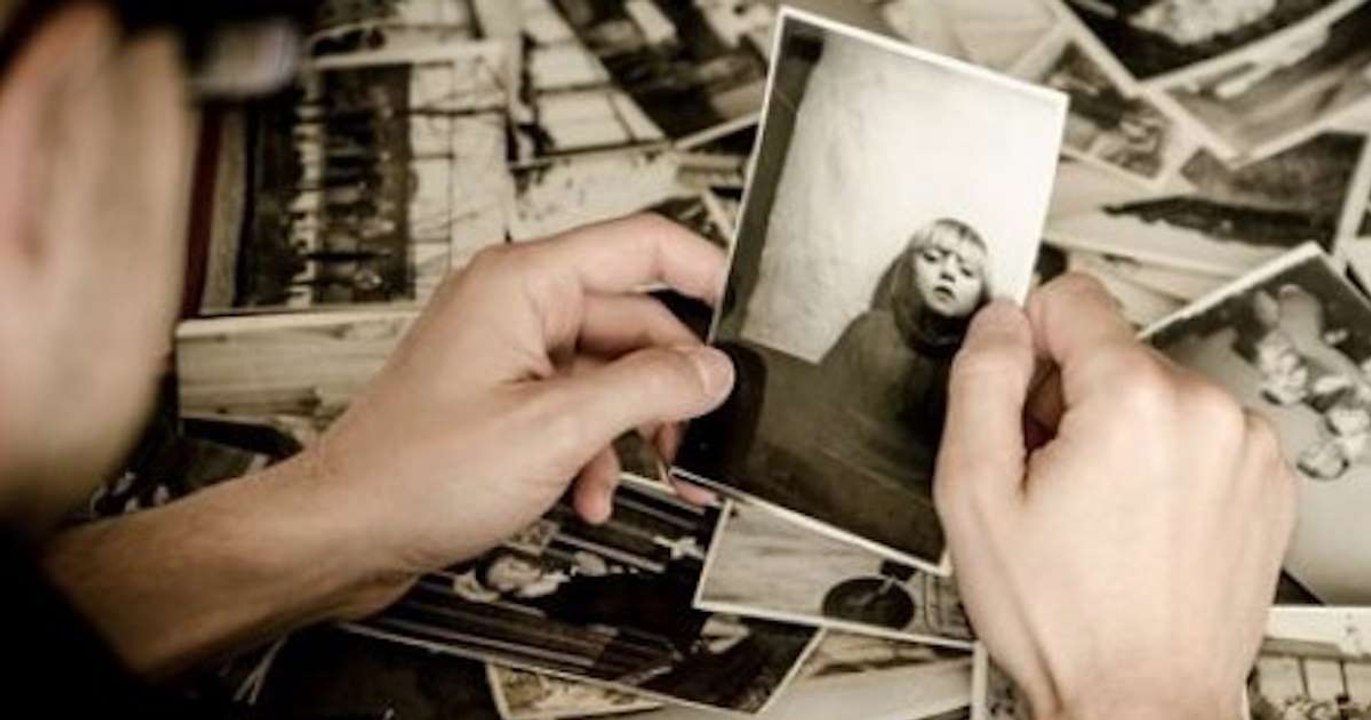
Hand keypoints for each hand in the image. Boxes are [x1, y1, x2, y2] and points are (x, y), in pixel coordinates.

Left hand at [303, 215, 734, 589]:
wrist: (348, 531)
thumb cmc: (414, 473)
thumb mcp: (556, 430)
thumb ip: (647, 391)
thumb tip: (709, 371)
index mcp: (523, 284)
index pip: (641, 245)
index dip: (703, 270)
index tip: (744, 305)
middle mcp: (516, 307)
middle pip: (633, 322)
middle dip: (667, 385)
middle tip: (692, 433)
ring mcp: (508, 353)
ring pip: (609, 374)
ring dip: (629, 430)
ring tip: (637, 476)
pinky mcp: (503, 398)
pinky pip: (577, 408)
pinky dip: (593, 451)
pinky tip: (587, 494)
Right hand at [935, 275, 1297, 719]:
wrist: (1142, 699)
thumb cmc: (1066, 619)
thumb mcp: (974, 493)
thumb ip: (978, 383)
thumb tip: (998, 326)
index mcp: (1135, 402)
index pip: (1072, 296)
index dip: (1026, 342)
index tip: (1016, 386)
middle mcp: (1206, 412)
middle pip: (1111, 351)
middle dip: (1069, 399)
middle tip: (1048, 477)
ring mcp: (1245, 448)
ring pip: (1154, 392)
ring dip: (1117, 432)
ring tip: (1095, 508)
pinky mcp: (1265, 481)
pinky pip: (1195, 432)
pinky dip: (1162, 462)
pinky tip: (1135, 521)